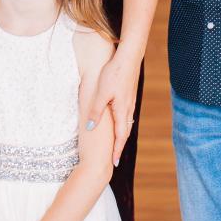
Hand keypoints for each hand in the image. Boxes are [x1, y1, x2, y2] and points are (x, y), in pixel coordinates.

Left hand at [85, 46, 140, 164]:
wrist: (129, 57)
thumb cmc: (114, 73)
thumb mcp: (101, 93)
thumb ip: (96, 111)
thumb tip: (89, 128)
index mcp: (122, 111)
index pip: (120, 137)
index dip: (116, 150)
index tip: (114, 164)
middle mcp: (128, 109)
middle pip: (125, 133)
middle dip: (120, 146)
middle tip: (115, 159)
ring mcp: (130, 102)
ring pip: (126, 123)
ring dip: (122, 135)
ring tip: (117, 144)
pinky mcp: (129, 95)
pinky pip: (126, 115)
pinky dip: (123, 124)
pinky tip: (120, 122)